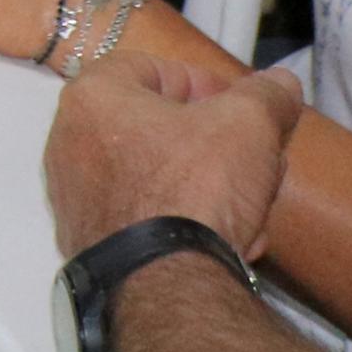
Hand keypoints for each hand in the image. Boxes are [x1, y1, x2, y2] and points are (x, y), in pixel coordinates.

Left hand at [46, 52, 305, 258]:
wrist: (166, 283)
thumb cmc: (197, 185)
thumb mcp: (248, 126)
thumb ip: (266, 96)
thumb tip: (281, 82)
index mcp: (93, 97)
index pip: (151, 68)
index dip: (204, 83)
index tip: (241, 109)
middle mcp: (70, 141)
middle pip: (160, 128)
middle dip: (220, 146)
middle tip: (259, 163)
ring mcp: (76, 195)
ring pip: (160, 176)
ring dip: (214, 189)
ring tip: (253, 209)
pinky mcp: (91, 241)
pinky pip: (146, 217)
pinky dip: (188, 223)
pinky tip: (231, 243)